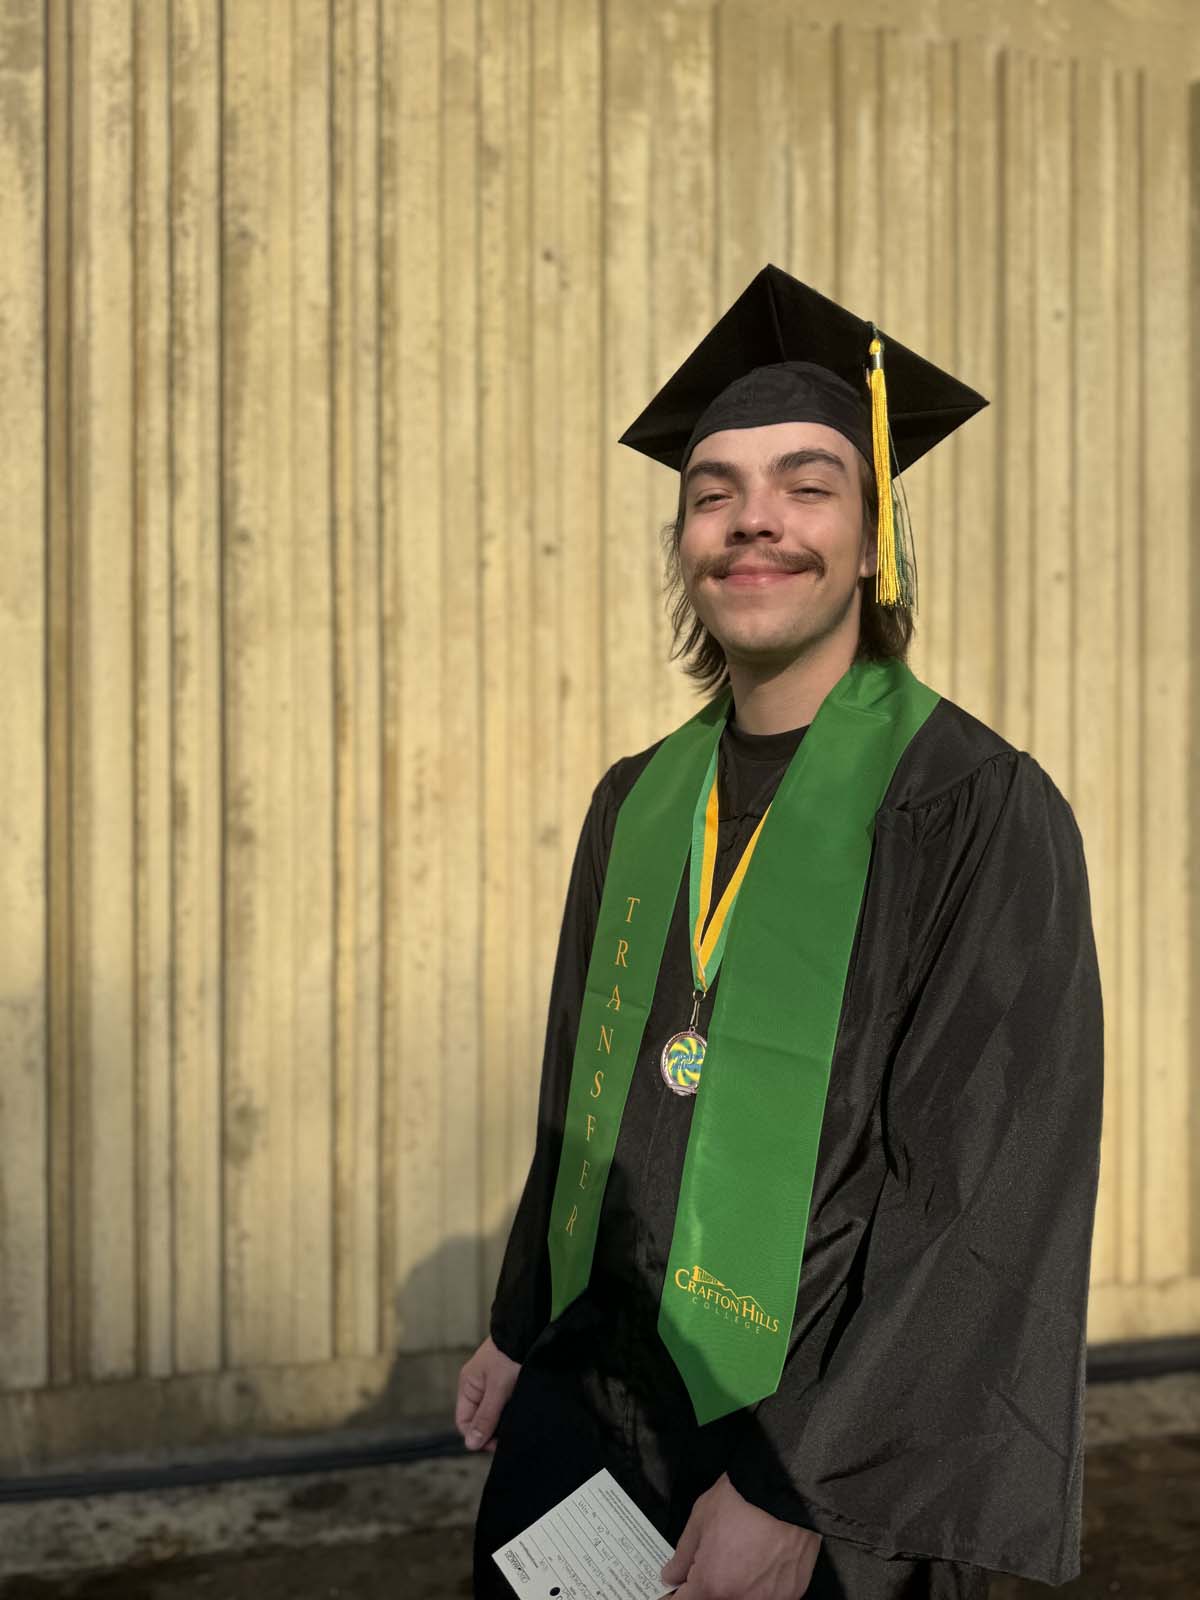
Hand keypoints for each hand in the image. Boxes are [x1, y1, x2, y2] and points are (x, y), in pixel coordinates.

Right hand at [455, 1336, 520, 1451]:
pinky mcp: (506, 1382)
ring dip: (503, 1420)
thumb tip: (470, 1444)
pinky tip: (521, 1412)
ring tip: (517, 1422)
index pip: (464, 1423)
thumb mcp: (497, 1389)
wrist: (527, 1330)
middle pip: (479, 1420)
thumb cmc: (509, 1356)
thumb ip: (485, 1416)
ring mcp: (491, 1384)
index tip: (498, 1443)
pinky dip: (510, 1411)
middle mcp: (477, 1387)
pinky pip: (503, 1404)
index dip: (478, 1436)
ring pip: (492, 1413)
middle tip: (511, 1435)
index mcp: (468, 1387)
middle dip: (492, 1430)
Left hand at [661, 1473, 820, 1597]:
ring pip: (742, 1599)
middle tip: (714, 1563)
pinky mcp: (791, 1595)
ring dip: (736, 1587)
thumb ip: (682, 1555)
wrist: (787, 1491)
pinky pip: (768, 1597)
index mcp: (711, 1585)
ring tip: (741, 1559)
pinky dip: (761, 1586)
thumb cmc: (742, 1501)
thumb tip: (671, 1576)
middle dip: (709, 1587)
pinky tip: (763, 1562)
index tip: (679, 1587)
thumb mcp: (700, 1519)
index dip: (678, 1594)